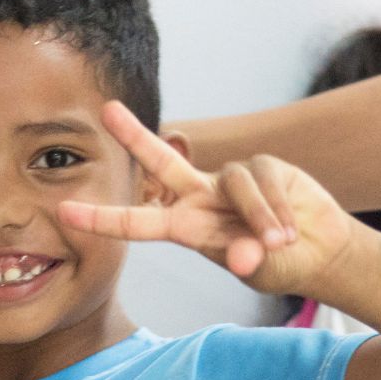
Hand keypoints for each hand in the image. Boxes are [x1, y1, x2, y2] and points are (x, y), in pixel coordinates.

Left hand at [58, 100, 357, 296]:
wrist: (316, 253)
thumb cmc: (275, 265)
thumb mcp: (257, 269)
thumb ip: (247, 260)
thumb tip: (246, 256)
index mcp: (186, 228)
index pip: (138, 222)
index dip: (102, 218)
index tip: (64, 213)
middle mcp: (201, 198)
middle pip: (162, 161)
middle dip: (134, 135)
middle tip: (105, 110)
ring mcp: (230, 181)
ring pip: (235, 181)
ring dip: (259, 217)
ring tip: (279, 244)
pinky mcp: (265, 167)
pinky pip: (265, 178)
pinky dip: (277, 208)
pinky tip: (289, 230)